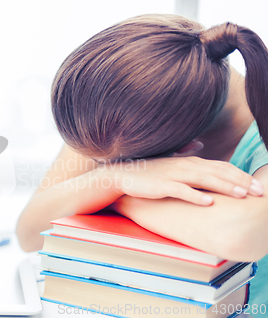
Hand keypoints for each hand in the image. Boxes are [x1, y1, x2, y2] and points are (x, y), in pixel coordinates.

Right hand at [105, 156, 263, 205]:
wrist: (122, 173)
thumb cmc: (147, 170)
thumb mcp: (168, 159)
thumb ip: (185, 152)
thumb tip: (199, 144)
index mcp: (190, 161)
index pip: (221, 167)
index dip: (240, 175)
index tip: (256, 185)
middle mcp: (185, 166)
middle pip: (218, 172)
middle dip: (240, 182)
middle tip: (259, 192)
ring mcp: (173, 175)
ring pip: (204, 180)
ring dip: (224, 187)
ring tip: (242, 195)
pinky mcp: (161, 186)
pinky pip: (181, 191)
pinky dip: (195, 196)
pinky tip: (208, 203)